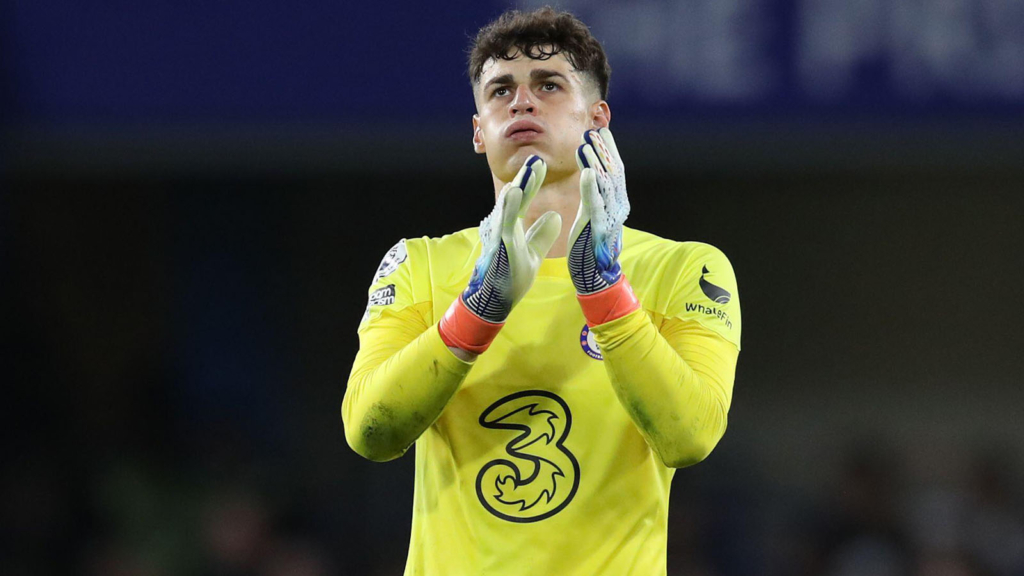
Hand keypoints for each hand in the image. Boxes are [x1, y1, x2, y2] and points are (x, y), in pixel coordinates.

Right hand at [439, 155, 561, 353]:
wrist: (496, 300)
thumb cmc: (511, 277)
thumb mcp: (533, 253)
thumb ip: (542, 234)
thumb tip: (555, 215)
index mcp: (513, 226)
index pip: (524, 199)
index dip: (532, 182)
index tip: (540, 164)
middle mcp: (505, 226)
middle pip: (517, 197)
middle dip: (526, 178)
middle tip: (536, 158)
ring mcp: (501, 234)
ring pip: (509, 205)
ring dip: (519, 186)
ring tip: (529, 168)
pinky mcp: (500, 244)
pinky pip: (505, 222)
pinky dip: (510, 206)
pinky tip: (514, 191)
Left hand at [568, 128, 629, 294]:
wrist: (595, 276)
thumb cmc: (590, 246)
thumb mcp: (594, 214)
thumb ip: (595, 194)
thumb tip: (592, 172)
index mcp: (615, 203)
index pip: (615, 170)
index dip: (608, 150)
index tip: (600, 130)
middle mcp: (617, 207)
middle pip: (614, 171)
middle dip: (604, 149)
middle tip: (594, 129)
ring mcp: (609, 217)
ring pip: (606, 184)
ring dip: (596, 161)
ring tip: (587, 142)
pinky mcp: (597, 228)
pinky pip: (596, 204)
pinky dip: (592, 186)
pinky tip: (587, 171)